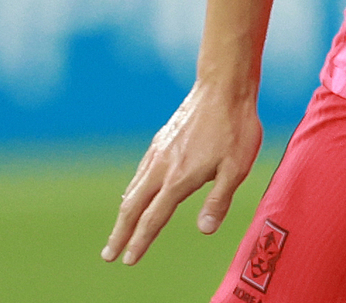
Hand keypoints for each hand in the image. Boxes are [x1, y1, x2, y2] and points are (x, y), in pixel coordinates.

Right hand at [102, 85, 263, 265]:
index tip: (127, 260)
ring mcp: (159, 151)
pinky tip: (134, 192)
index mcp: (178, 178)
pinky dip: (132, 190)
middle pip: (133, 207)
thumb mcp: (237, 168)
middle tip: (108, 255)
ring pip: (133, 188)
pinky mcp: (161, 139)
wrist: (224, 86)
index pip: (153, 218)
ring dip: (124, 213)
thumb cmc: (235, 127)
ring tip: (118, 230)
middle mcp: (162, 166)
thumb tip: (205, 230)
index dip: (140, 242)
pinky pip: (140, 171)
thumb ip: (219, 200)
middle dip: (119, 233)